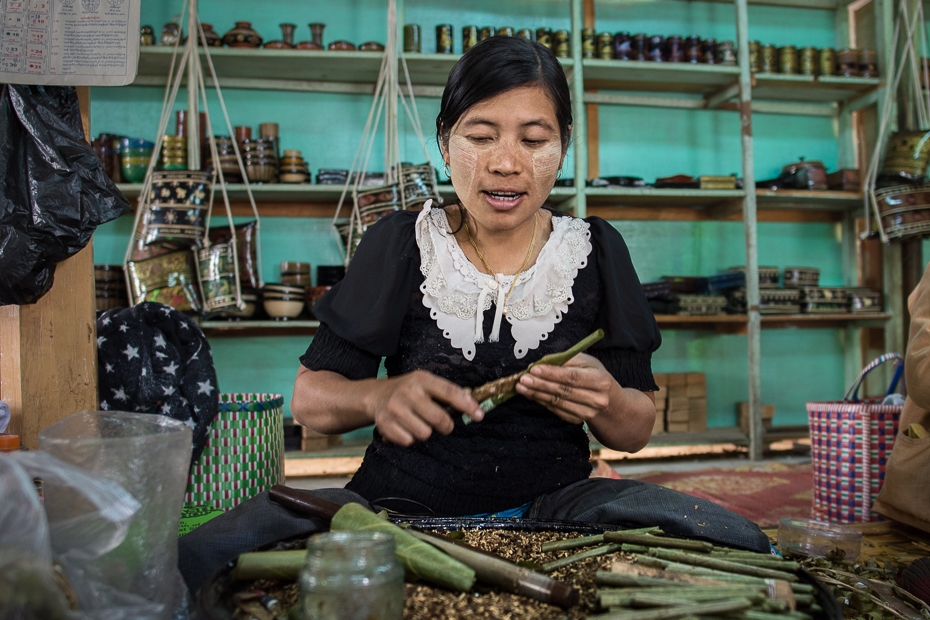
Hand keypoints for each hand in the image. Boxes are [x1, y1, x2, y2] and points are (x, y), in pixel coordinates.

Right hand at [367, 370, 483, 446]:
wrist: (375, 395)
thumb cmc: (408, 390)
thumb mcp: (425, 383)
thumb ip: (447, 392)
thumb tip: (473, 404)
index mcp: (421, 379)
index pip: (449, 392)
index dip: (467, 405)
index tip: (479, 416)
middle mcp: (408, 392)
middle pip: (439, 419)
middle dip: (446, 426)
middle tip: (443, 424)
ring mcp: (395, 408)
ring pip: (424, 433)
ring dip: (425, 432)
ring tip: (418, 423)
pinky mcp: (385, 424)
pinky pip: (409, 441)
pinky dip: (410, 438)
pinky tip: (405, 427)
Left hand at [515, 353, 618, 423]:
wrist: (607, 398)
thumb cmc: (593, 374)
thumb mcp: (585, 361)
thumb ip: (564, 360)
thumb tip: (540, 363)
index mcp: (601, 381)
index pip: (573, 377)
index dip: (552, 374)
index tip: (534, 369)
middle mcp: (597, 399)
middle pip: (564, 392)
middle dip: (540, 385)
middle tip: (523, 379)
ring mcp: (588, 413)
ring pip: (557, 402)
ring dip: (536, 394)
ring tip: (521, 386)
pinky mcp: (578, 420)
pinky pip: (556, 410)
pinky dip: (541, 401)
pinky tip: (531, 394)